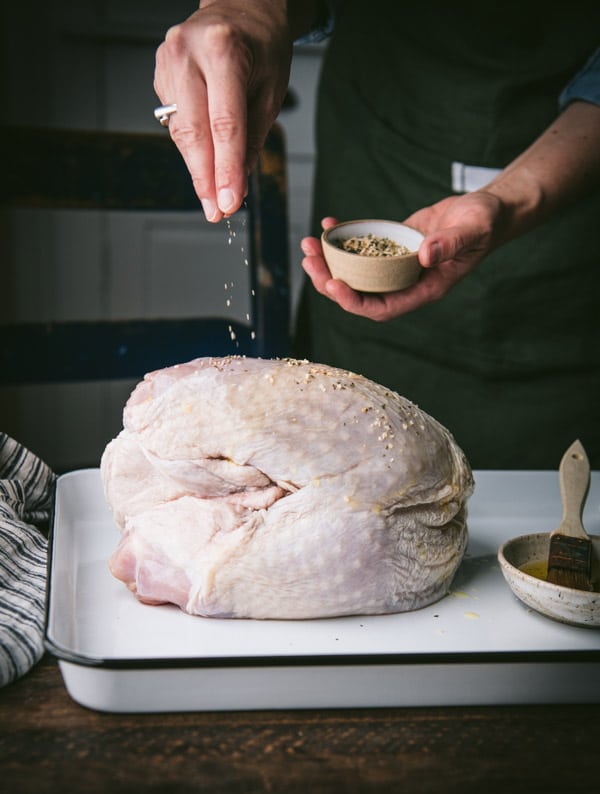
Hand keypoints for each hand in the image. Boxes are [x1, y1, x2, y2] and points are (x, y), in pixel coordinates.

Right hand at [154, 1, 292, 221]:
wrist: (240, 8)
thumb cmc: (262, 48)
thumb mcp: (271, 91)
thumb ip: (252, 138)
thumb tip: (235, 184)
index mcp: (224, 50)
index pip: (224, 123)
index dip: (226, 169)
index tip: (228, 203)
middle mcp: (189, 52)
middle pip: (195, 131)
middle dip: (206, 179)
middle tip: (216, 212)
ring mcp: (168, 61)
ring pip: (181, 131)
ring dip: (197, 170)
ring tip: (212, 198)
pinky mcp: (160, 73)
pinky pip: (176, 122)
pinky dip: (192, 147)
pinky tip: (205, 159)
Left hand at [301, 193, 505, 320]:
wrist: (486, 211)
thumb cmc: (485, 222)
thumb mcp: (473, 229)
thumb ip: (451, 242)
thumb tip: (424, 255)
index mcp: (424, 289)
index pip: (382, 308)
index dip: (354, 302)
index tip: (333, 285)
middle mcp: (406, 283)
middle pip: (360, 294)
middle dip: (330, 282)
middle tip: (309, 261)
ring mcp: (396, 266)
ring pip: (355, 273)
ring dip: (329, 262)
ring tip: (308, 243)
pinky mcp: (392, 247)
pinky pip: (362, 248)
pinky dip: (343, 238)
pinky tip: (329, 223)